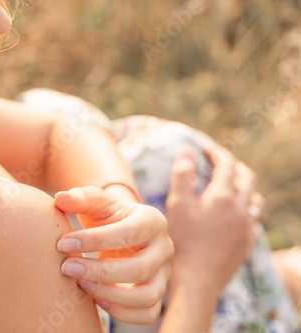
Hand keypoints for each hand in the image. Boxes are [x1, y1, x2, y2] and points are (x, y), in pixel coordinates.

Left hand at [54, 187, 173, 323]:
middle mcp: (164, 248)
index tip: (63, 244)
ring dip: (110, 295)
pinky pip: (146, 314)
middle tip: (66, 267)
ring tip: (80, 284)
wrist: (119, 231)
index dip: (95, 241)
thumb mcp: (95, 202)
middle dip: (100, 272)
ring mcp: (163, 274)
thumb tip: (59, 199)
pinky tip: (94, 299)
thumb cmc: (106, 216)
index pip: (129, 233)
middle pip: (140, 268)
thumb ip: (79, 198)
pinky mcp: (156, 294)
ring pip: (148, 296)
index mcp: (153, 221)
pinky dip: (121, 312)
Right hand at [166, 146, 260, 294]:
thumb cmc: (182, 241)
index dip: (215, 153)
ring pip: (254, 199)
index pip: (226, 164)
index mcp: (223, 196)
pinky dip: (243, 209)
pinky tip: (231, 215)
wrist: (197, 279)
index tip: (204, 149)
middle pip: (247, 177)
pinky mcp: (247, 243)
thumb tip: (187, 149)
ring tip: (227, 188)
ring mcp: (247, 227)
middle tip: (217, 164)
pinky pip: (253, 219)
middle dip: (233, 167)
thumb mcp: (177, 204)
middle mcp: (241, 209)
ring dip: (243, 188)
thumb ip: (182, 174)